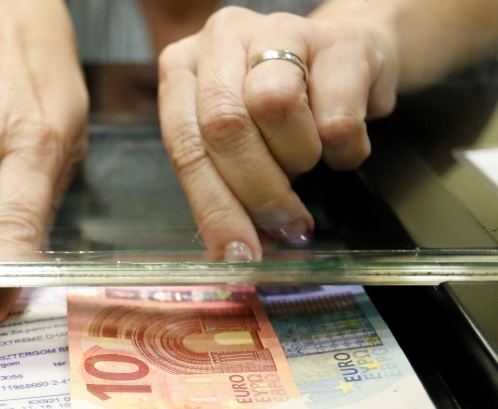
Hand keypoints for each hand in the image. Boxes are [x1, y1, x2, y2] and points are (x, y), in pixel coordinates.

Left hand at [157, 6, 397, 259]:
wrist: (350, 58)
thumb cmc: (283, 111)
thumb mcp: (238, 147)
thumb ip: (224, 189)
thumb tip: (232, 256)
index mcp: (183, 69)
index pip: (185, 145)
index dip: (213, 207)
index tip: (237, 254)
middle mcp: (221, 39)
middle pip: (224, 126)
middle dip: (258, 191)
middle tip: (286, 225)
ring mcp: (278, 29)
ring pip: (274, 106)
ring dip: (298, 158)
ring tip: (308, 159)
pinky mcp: (339, 38)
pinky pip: (337, 116)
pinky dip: (344, 151)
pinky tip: (341, 146)